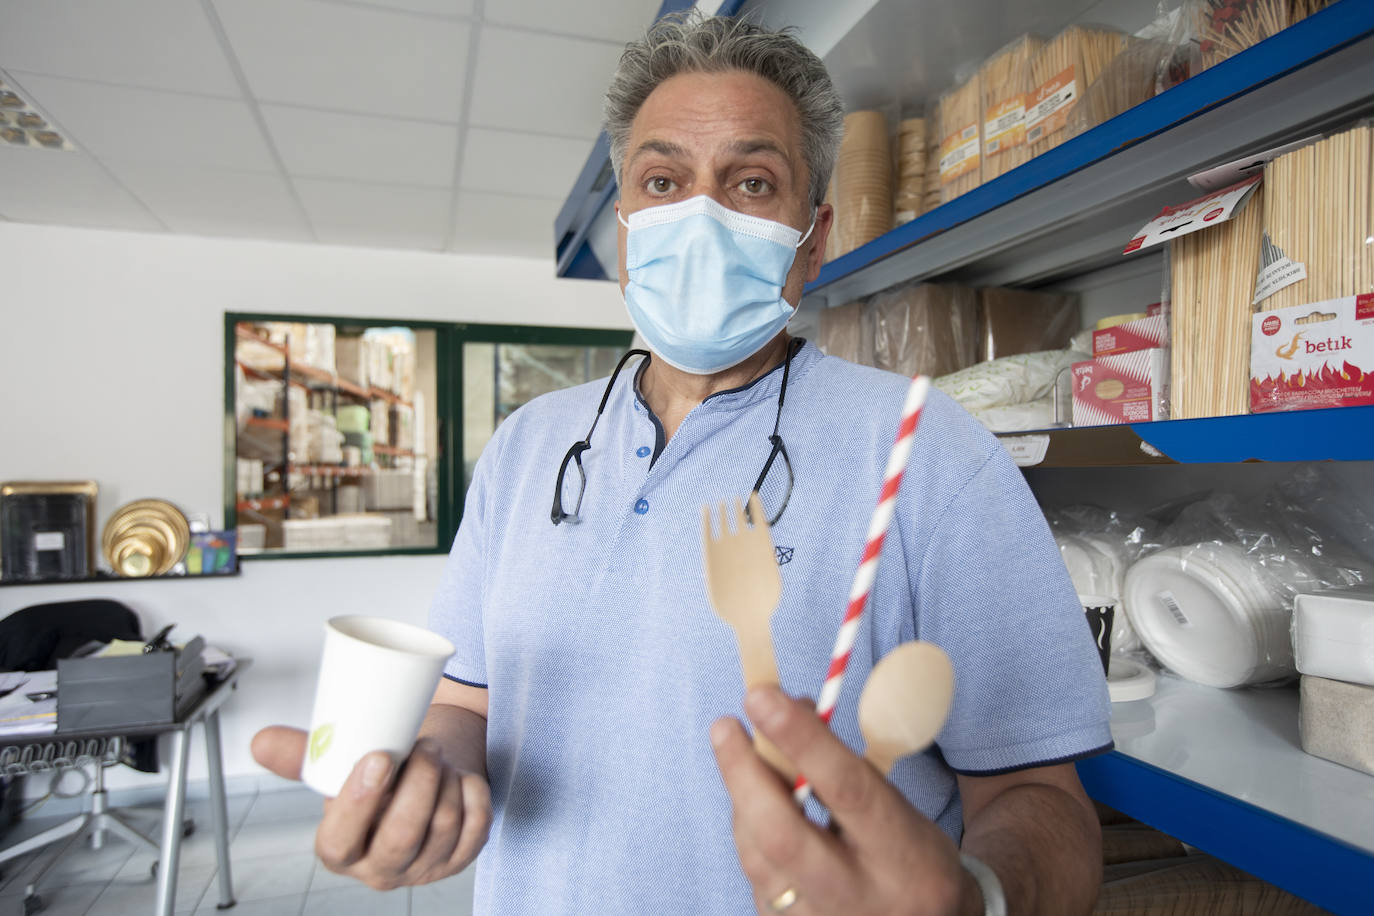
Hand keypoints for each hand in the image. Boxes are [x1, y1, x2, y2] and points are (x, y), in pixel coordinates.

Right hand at [251, 726, 490, 889]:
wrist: (418, 783)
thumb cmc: (377, 779)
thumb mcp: (335, 770)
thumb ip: (301, 756)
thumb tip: (261, 741)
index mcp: (341, 850)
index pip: (342, 841)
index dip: (360, 802)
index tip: (378, 758)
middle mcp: (382, 868)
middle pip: (402, 836)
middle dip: (417, 783)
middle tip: (422, 747)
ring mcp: (426, 867)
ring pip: (444, 824)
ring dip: (445, 779)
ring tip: (436, 754)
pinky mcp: (462, 856)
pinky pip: (477, 823)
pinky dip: (473, 791)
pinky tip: (461, 776)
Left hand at [711, 687, 978, 915]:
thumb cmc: (906, 855)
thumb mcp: (895, 808)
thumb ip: (842, 767)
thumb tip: (785, 708)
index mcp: (900, 854)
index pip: (846, 787)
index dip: (801, 739)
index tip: (762, 697)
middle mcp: (858, 895)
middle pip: (783, 835)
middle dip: (744, 775)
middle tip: (725, 726)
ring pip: (757, 857)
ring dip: (742, 800)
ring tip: (742, 759)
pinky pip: (755, 878)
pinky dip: (749, 834)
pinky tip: (755, 808)